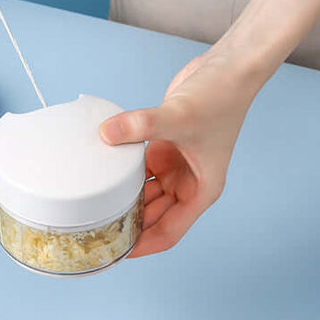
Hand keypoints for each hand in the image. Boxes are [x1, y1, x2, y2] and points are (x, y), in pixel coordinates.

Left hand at [100, 43, 259, 256]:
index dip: (143, 245)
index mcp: (200, 190)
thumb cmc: (220, 98)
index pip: (168, 232)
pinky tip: (101, 174)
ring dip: (123, 199)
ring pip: (144, 194)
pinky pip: (138, 169)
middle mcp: (187, 183)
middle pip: (153, 217)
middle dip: (129, 226)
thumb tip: (106, 134)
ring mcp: (175, 165)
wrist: (227, 67)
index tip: (116, 252)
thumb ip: (141, 126)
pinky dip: (122, 172)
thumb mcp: (179, 117)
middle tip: (95, 231)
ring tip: (93, 208)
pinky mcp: (163, 146)